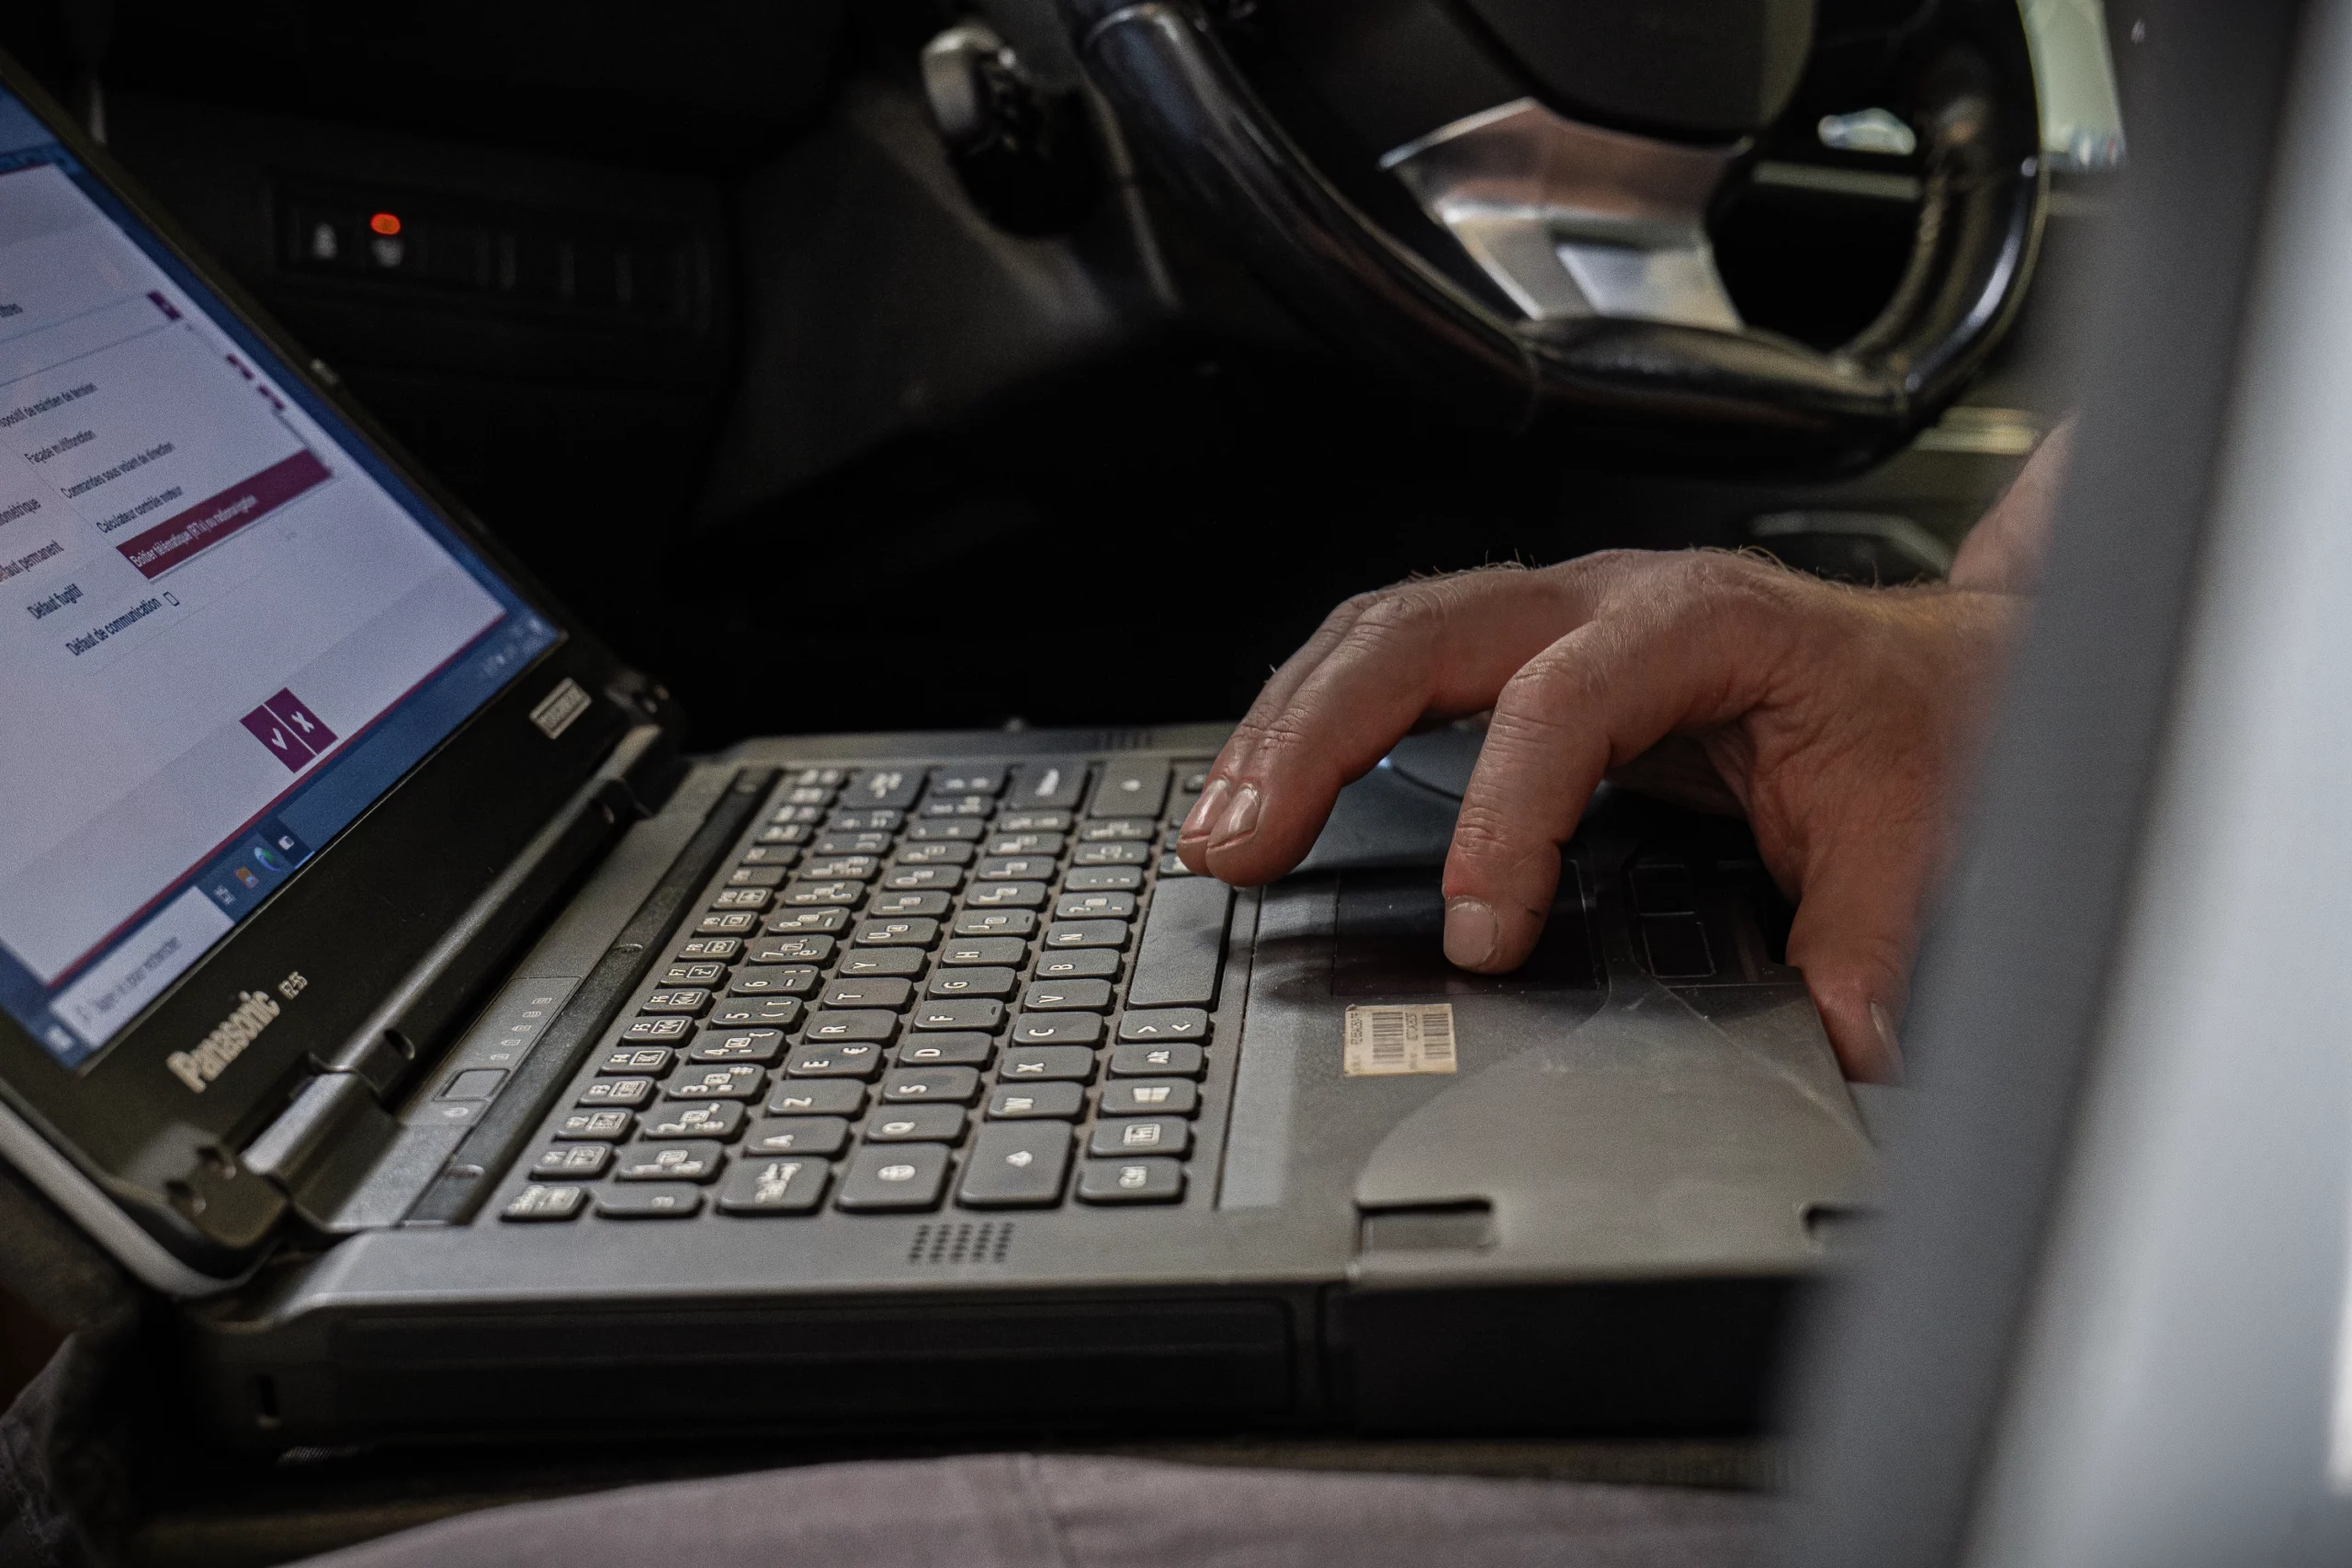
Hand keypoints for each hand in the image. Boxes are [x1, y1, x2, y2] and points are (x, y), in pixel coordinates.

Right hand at [1176, 551, 2024, 1081]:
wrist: (1950, 660)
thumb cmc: (1924, 720)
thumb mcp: (1916, 832)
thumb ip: (1870, 943)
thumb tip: (1842, 1051)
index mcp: (1701, 623)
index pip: (1562, 700)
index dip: (1505, 815)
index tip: (1480, 935)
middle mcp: (1608, 597)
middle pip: (1420, 632)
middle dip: (1313, 739)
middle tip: (1242, 848)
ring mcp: (1556, 611)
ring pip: (1381, 633)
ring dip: (1286, 727)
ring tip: (1221, 829)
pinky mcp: (1527, 648)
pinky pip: (1391, 659)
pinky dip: (1314, 720)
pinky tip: (1269, 789)